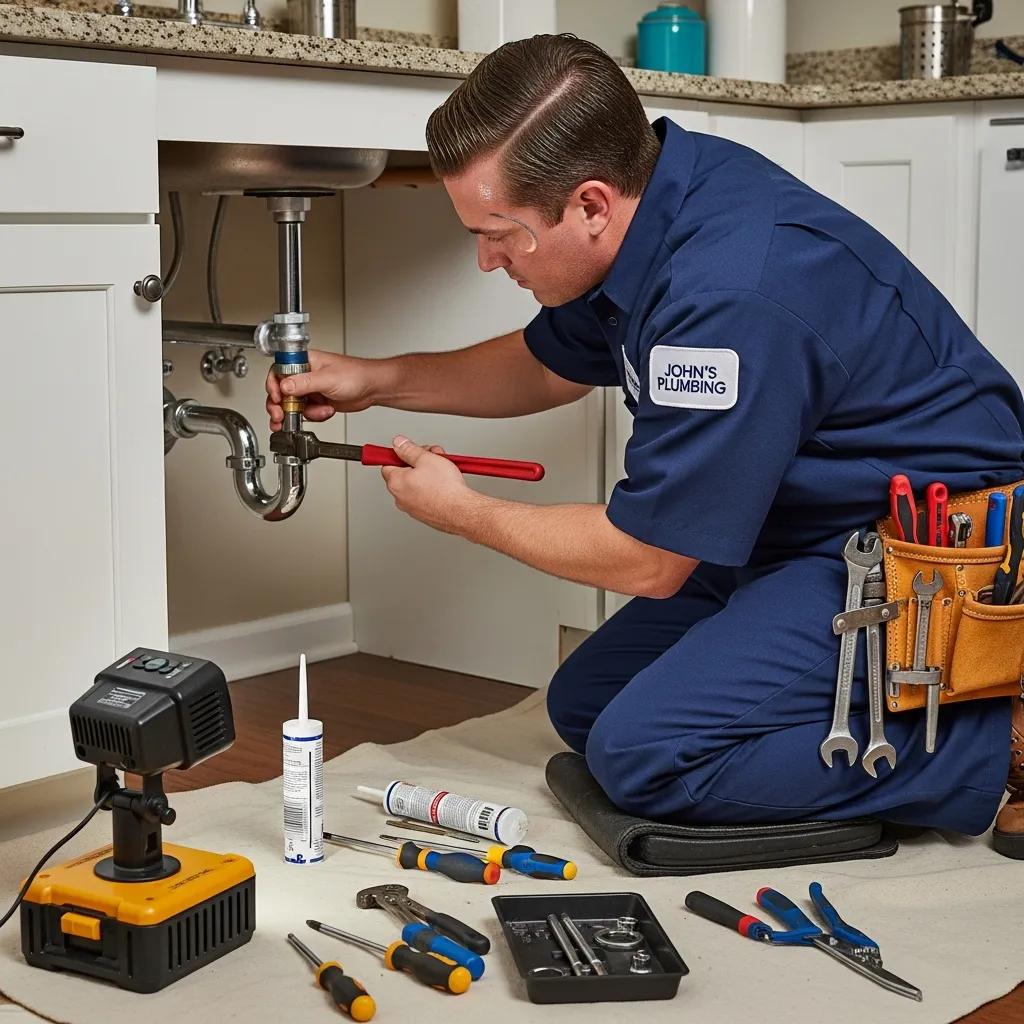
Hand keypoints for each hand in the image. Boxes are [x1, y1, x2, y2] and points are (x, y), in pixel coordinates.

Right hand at [265, 349, 380, 430]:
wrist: (372, 389)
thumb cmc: (356, 375)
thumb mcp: (327, 378)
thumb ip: (304, 383)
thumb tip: (284, 386)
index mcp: (304, 361)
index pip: (278, 371)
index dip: (273, 385)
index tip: (277, 397)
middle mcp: (304, 375)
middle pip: (280, 391)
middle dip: (280, 406)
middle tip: (280, 416)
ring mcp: (310, 389)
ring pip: (292, 405)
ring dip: (300, 414)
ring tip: (311, 415)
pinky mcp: (317, 401)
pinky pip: (306, 412)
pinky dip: (314, 416)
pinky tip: (326, 412)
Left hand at [381, 436, 482, 534]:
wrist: (460, 510)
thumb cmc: (445, 488)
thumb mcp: (426, 458)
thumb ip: (408, 449)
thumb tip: (398, 444)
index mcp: (396, 482)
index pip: (388, 464)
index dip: (401, 454)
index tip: (410, 451)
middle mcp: (400, 497)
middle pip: (403, 473)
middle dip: (418, 463)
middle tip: (433, 458)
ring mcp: (411, 508)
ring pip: (415, 485)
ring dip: (426, 475)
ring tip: (442, 471)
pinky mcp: (424, 514)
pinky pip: (424, 497)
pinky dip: (431, 489)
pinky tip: (444, 485)